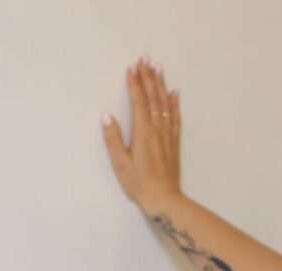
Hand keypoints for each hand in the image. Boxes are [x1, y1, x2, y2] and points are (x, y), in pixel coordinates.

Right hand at [102, 56, 181, 213]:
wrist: (165, 201)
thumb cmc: (140, 185)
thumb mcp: (121, 164)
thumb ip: (113, 140)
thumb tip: (106, 117)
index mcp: (142, 133)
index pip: (138, 102)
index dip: (135, 84)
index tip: (132, 68)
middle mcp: (157, 131)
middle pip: (153, 99)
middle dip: (148, 78)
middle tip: (146, 59)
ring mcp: (167, 136)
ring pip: (164, 105)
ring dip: (160, 85)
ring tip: (158, 68)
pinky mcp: (174, 144)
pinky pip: (175, 118)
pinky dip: (174, 104)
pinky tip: (174, 94)